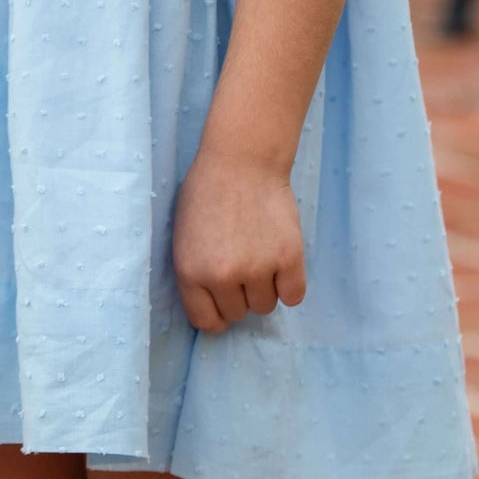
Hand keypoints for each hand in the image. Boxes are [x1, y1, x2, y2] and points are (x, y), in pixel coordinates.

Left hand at [171, 147, 306, 334]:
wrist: (243, 157)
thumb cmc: (208, 190)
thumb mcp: (185, 235)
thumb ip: (195, 274)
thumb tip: (212, 309)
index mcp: (191, 272)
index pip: (206, 321)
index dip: (217, 315)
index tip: (224, 305)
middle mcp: (223, 276)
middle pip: (238, 313)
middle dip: (240, 293)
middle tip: (243, 261)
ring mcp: (258, 268)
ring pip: (266, 306)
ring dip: (265, 287)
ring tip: (261, 253)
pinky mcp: (289, 258)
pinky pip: (294, 295)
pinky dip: (290, 284)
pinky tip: (282, 261)